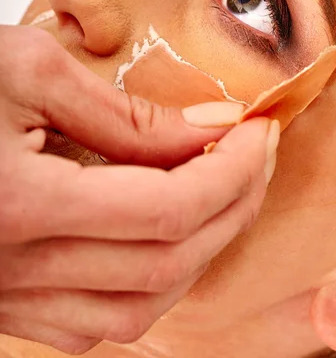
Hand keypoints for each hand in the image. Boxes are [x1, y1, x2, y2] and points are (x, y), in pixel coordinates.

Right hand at [0, 25, 277, 353]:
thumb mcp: (30, 68)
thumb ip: (124, 111)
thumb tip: (211, 126)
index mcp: (17, 203)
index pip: (166, 208)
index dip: (230, 170)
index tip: (258, 130)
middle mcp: (12, 268)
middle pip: (167, 262)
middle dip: (233, 205)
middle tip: (257, 154)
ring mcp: (6, 295)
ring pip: (141, 305)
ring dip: (200, 248)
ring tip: (226, 192)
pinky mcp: (4, 300)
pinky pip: (98, 319)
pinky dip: (152, 280)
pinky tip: (166, 235)